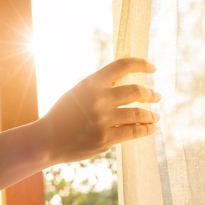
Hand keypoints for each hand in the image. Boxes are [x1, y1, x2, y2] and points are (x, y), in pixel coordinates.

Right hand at [36, 57, 160, 163]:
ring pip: (139, 114)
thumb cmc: (62, 116)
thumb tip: (125, 80)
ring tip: (156, 116)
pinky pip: (133, 132)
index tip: (153, 68)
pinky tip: (152, 128)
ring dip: (152, 115)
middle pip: (136, 91)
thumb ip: (99, 87)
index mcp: (90, 83)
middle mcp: (98, 100)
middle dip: (151, 94)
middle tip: (157, 97)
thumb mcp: (77, 94)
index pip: (123, 65)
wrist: (46, 141)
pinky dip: (146, 130)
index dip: (142, 63)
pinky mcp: (105, 139)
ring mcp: (103, 120)